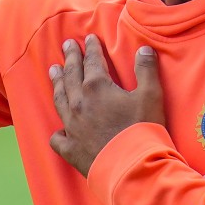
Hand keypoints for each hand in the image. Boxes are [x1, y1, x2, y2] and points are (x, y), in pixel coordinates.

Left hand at [49, 35, 165, 176]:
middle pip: (72, 75)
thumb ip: (146, 69)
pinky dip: (58, 132)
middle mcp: (79, 103)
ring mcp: (72, 126)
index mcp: (97, 87)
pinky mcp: (71, 148)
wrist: (132, 166)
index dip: (91, 48)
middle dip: (70, 58)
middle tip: (66, 45)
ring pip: (60, 99)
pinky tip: (59, 130)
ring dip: (57, 82)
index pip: (92, 61)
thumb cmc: (143, 129)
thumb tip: (144, 48)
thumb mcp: (151, 95)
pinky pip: (58, 138)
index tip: (89, 38)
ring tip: (53, 70)